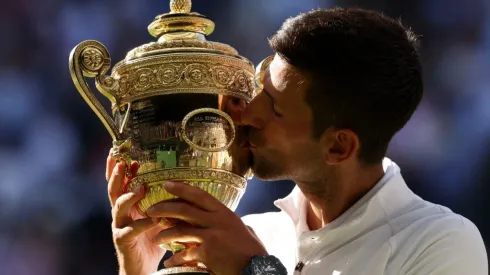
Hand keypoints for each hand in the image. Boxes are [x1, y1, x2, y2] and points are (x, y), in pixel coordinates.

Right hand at [106, 156, 166, 274]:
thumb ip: (160, 202)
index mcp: (127, 206)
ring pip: (118, 207)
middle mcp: (120, 214)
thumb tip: (177, 184)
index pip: (121, 184)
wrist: (142, 268)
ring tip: (140, 188)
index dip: (120, 170)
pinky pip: (130, 230)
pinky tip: (153, 219)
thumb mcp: (156, 217)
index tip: (127, 156)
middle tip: (123, 163)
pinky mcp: (123, 240)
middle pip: (114, 190)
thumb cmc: (151, 240)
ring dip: (129, 196)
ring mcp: (119, 226)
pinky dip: (142, 223)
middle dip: (117, 175)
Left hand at [146, 181, 267, 274]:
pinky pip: (185, 253)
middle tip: (150, 210)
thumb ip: (226, 220)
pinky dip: (175, 259)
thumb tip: (218, 215)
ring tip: (156, 238)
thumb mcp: (240, 228)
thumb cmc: (250, 249)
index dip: (182, 188)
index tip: (167, 184)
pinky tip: (169, 262)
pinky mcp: (208, 252)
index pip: (199, 195)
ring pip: (180, 231)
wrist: (257, 267)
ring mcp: (212, 236)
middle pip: (184, 209)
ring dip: (164, 234)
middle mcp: (217, 221)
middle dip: (164, 208)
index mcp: (224, 212)